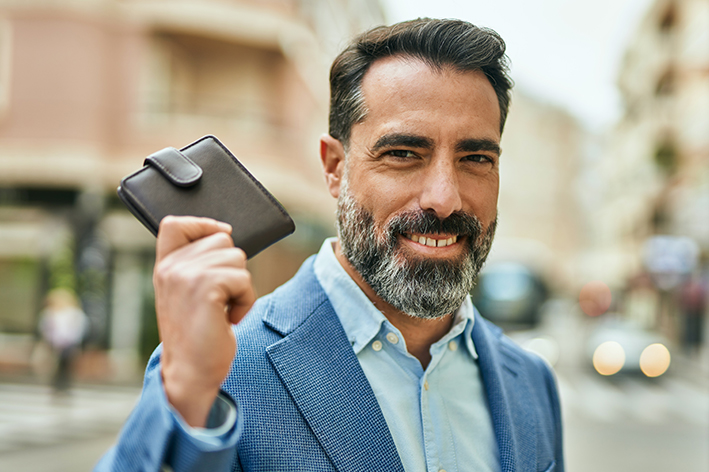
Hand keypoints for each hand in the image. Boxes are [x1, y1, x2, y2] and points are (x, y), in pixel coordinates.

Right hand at [153, 216, 255, 426]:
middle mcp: (172, 268)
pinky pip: (243, 279)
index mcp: (165, 266)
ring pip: (237, 257)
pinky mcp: (206, 288)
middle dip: (232, 268)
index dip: (203, 225)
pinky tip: (229, 319)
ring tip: (222, 310)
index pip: (175, 223)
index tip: (216, 243)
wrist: (190, 372)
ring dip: (240, 287)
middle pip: (222, 239)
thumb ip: (197, 264)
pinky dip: (245, 301)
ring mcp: (186, 276)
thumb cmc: (197, 335)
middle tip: (218, 299)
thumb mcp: (188, 293)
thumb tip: (225, 233)